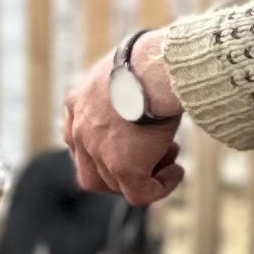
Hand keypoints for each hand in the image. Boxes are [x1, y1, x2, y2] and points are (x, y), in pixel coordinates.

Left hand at [62, 32, 184, 206]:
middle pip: (92, 170)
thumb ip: (123, 89)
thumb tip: (144, 90)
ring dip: (144, 175)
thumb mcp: (126, 70)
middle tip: (150, 157)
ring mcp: (98, 151)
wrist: (154, 65)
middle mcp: (80, 130)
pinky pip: (139, 194)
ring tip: (170, 156)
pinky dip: (159, 188)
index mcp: (77, 103)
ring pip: (115, 184)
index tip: (132, 144)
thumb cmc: (149, 59)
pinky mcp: (122, 167)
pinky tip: (176, 172)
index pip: (79, 140)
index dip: (105, 150)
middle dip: (120, 170)